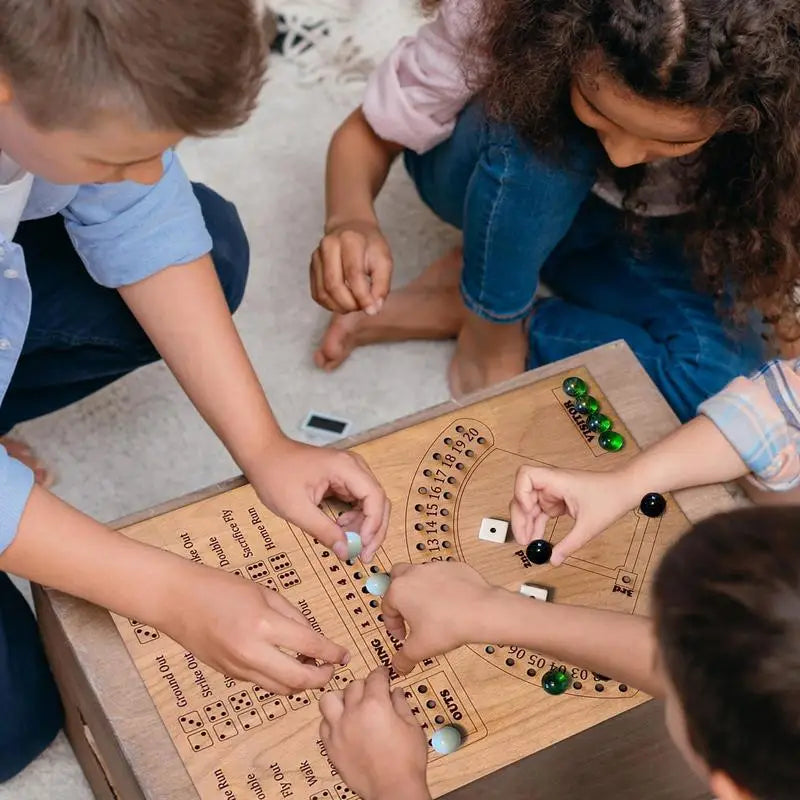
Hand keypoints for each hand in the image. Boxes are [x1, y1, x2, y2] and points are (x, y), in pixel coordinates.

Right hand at [160, 562, 348, 692]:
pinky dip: (281, 680)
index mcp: (265, 625)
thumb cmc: (222, 587)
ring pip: (282, 689)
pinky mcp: (229, 674)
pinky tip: (286, 665)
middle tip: (332, 669)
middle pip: (299, 680)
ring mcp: (238, 668)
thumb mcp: (265, 593)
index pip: (310, 647)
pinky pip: (263, 683)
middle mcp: (252, 652)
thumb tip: (314, 641)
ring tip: (312, 667)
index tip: (346, 655)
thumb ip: (293, 617)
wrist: (177, 600)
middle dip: (322, 677)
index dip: (333, 653)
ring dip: (302, 683)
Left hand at [249, 436, 389, 561]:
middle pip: (379, 501)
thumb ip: (323, 531)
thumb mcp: (296, 508)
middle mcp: (354, 467)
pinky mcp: (344, 479)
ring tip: (349, 543)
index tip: (362, 546)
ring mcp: (350, 472)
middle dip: (374, 530)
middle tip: (363, 555)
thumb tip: (346, 551)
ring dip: (365, 526)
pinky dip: (356, 519)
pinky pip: (359, 502)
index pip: (375, 497)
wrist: (263, 454)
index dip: (373, 525)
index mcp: (345, 467)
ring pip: (371, 503)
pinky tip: (341, 528)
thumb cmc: (275, 474)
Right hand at [310, 220, 392, 314]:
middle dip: (349, 304)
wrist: (352, 228)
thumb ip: (381, 285)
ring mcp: (317, 256)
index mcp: (350, 240)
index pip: (353, 274)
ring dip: (339, 307)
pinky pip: (317, 294)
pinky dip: (330, 305)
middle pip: (334, 284)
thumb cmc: (370, 246)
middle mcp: (329, 245)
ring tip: (354, 306)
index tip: (371, 310)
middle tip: (362, 308)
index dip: (362, 296)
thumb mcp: (384, 261)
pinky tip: (342, 304)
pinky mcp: (312, 267)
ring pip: (323, 292)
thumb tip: (373, 309)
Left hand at [319, 669, 429, 799]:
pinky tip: (342, 724)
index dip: (381, 673)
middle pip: (353, 685)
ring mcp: (339, 729)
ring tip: (350, 704)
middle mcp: (353, 713)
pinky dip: (331, 720)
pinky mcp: (331, 746)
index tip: (383, 674)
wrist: (393, 790)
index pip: (375, 676)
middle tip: (372, 693)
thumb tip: (395, 692)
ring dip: (340, 698)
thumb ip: (401, 704)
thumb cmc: (406, 761)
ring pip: (329, 699)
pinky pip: (323, 724)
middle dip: (364, 685)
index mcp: (375, 704)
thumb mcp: (412, 726)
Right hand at [382, 562, 496, 673]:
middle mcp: (413, 573)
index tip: (403, 637)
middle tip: (408, 613)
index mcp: (399, 590)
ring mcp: (434, 566)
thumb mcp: (419, 649)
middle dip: (398, 595)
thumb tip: (398, 666)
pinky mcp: (453, 565)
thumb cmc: (447, 627)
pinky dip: (442, 587)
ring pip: (420, 575)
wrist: (481, 611)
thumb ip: (403, 659)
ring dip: (420, 590)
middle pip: (396, 578)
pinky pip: (442, 575)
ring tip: (432, 611)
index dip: (393, 626)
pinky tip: (450, 604)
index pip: (386, 607)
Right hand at [510, 465, 636, 564]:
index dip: (520, 492)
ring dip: (526, 524)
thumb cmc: (611, 497)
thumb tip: (553, 559)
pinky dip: (536, 524)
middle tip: (522, 540)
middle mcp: (552, 484)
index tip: (528, 511)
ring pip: (529, 506)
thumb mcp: (589, 526)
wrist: (625, 490)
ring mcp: (554, 492)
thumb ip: (569, 544)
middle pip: (522, 495)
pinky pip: (541, 512)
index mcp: (557, 480)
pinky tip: (536, 539)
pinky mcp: (558, 500)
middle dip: (520, 517)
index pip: (525, 475)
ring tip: (528, 544)